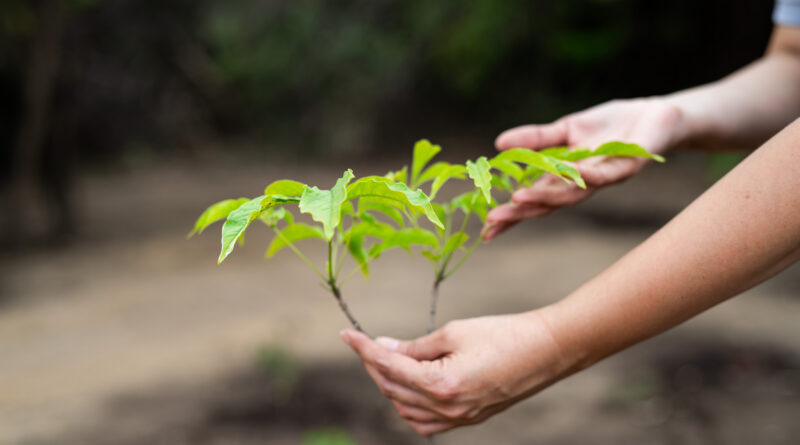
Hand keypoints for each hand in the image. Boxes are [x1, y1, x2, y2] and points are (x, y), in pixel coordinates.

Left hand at [340, 311, 568, 434]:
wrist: (546, 351)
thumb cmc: (503, 334)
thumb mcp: (454, 332)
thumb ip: (415, 346)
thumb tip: (385, 347)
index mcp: (442, 384)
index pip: (389, 366)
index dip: (364, 348)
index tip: (347, 334)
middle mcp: (448, 408)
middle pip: (393, 389)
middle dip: (374, 364)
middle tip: (365, 343)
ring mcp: (459, 418)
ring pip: (405, 410)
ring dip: (389, 386)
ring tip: (385, 361)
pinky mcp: (469, 420)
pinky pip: (426, 423)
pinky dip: (409, 406)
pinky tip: (407, 387)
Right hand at [483, 98, 685, 239]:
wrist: (659, 116)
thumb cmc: (613, 126)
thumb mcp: (567, 128)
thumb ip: (536, 139)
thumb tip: (497, 143)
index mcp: (568, 178)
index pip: (535, 201)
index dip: (512, 216)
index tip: (486, 229)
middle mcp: (584, 185)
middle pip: (549, 204)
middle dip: (521, 214)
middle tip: (493, 220)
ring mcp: (606, 178)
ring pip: (574, 194)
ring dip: (546, 198)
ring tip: (518, 198)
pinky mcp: (630, 165)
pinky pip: (607, 174)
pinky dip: (589, 175)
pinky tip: (571, 173)